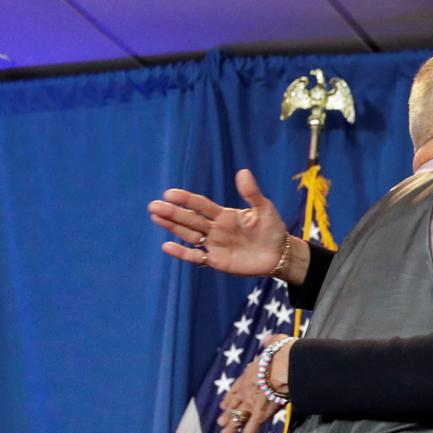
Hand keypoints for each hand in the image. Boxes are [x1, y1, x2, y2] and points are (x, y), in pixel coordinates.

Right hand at [149, 169, 290, 276]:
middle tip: (153, 206)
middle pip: (190, 219)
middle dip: (172, 212)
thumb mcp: (264, 209)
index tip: (170, 193)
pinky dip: (182, 253)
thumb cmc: (272, 229)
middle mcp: (215, 228)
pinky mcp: (216, 260)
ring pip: (188, 234)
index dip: (187, 200)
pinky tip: (167, 246)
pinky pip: (196, 256)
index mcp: (224, 214)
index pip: (201, 205)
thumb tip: (243, 172)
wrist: (279, 254)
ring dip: (172, 227)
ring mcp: (214, 244)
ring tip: (155, 217)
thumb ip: (252, 193)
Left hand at [218, 333, 291, 432]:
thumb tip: (270, 339)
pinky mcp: (259, 415)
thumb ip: (271, 341)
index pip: (237, 388)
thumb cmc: (286, 352)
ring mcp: (251, 403)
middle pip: (235, 404)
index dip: (231, 398)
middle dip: (228, 414)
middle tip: (221, 422)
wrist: (287, 364)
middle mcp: (247, 389)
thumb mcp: (276, 342)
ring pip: (238, 418)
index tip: (225, 404)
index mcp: (251, 373)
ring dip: (231, 427)